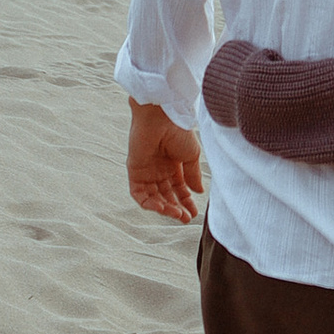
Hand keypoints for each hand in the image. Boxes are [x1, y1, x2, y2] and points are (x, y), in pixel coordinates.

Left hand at [127, 100, 205, 222]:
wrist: (161, 116)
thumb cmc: (178, 130)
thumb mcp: (191, 155)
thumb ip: (193, 175)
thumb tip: (199, 192)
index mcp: (174, 165)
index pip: (179, 189)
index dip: (186, 202)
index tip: (194, 213)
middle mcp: (159, 170)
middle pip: (166, 195)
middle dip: (176, 208)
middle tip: (185, 218)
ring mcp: (147, 171)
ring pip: (153, 197)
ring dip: (164, 208)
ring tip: (176, 214)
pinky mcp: (134, 171)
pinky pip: (139, 193)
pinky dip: (148, 203)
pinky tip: (161, 207)